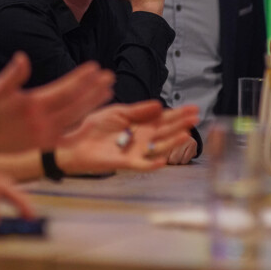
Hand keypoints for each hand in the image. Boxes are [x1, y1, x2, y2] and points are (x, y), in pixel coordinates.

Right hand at [0, 53, 114, 160]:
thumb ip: (12, 75)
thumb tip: (23, 57)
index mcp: (33, 104)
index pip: (65, 89)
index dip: (82, 78)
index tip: (96, 67)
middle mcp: (43, 122)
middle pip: (76, 103)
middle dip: (94, 89)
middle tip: (109, 76)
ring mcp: (46, 137)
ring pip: (76, 118)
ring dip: (93, 104)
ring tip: (107, 92)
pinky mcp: (45, 148)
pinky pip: (70, 140)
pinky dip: (83, 131)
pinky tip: (92, 122)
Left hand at [55, 101, 198, 174]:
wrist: (75, 141)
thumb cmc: (95, 127)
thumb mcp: (118, 112)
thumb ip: (138, 110)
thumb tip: (159, 105)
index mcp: (141, 125)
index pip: (163, 118)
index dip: (178, 113)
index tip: (193, 108)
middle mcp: (142, 138)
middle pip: (165, 131)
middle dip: (180, 125)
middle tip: (195, 118)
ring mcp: (136, 151)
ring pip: (158, 147)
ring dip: (172, 142)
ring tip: (185, 135)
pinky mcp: (126, 163)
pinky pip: (142, 165)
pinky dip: (152, 164)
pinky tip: (162, 161)